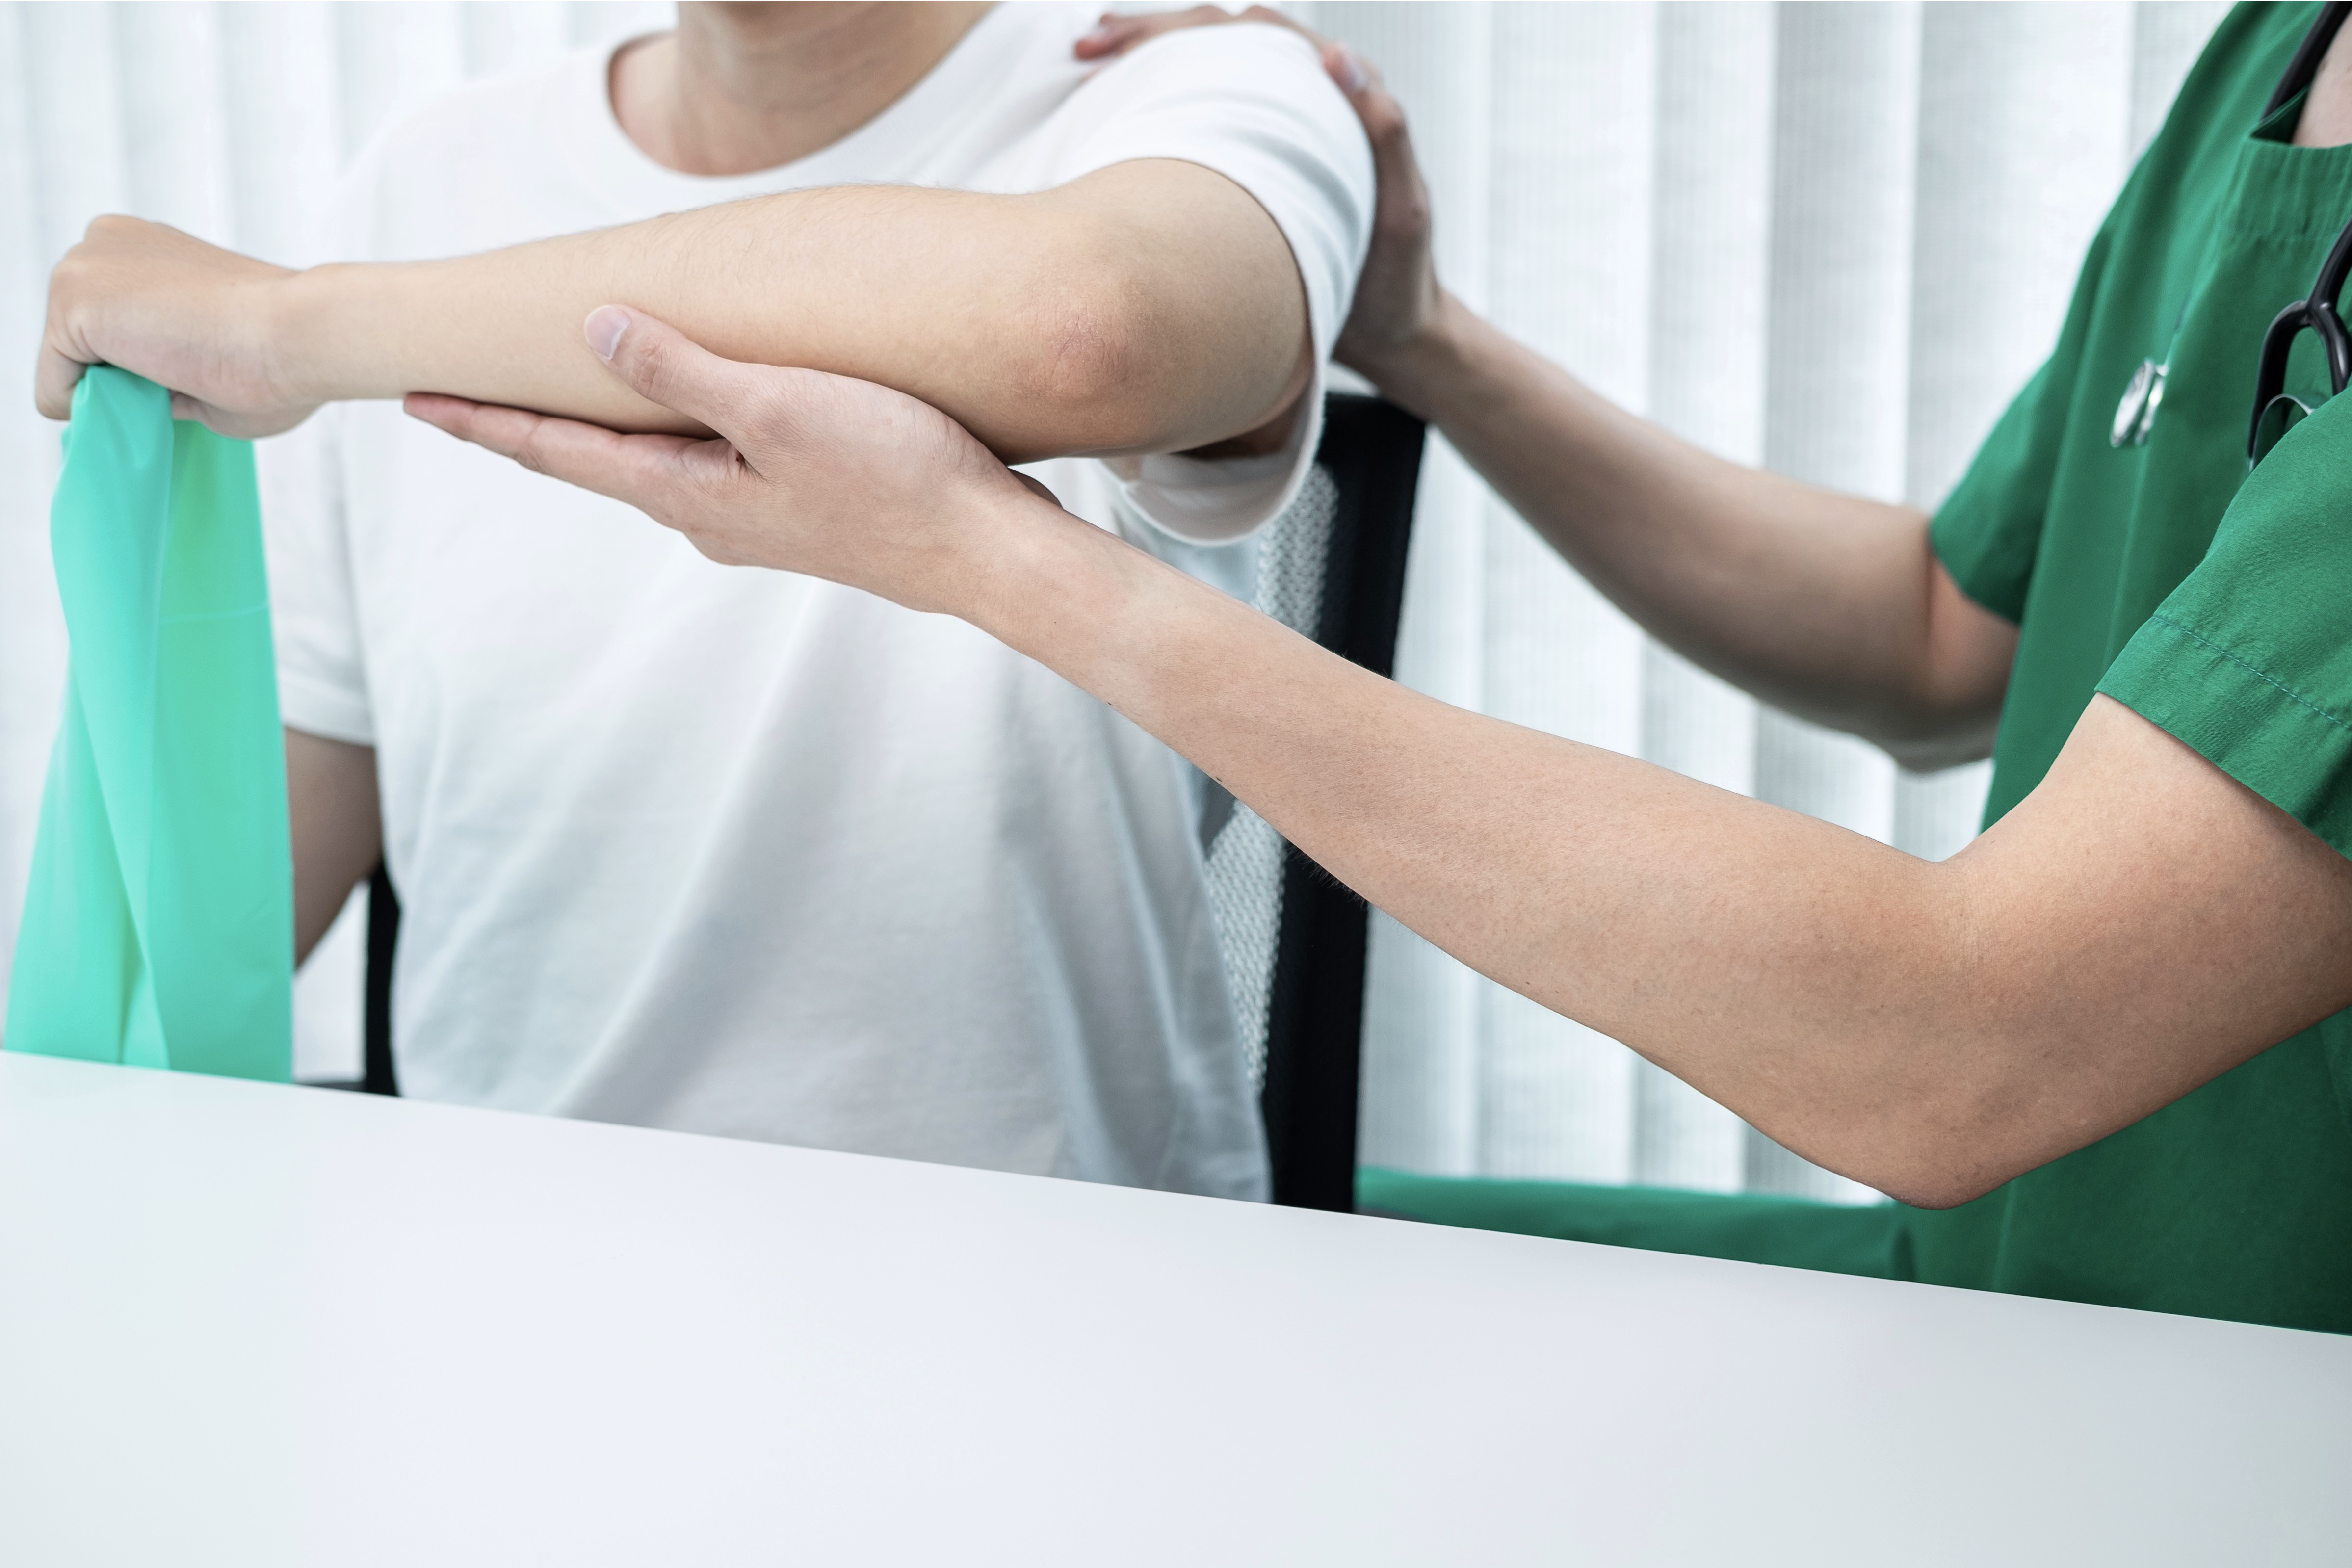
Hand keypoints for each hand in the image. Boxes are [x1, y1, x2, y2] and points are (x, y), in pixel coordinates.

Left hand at [38, 216, 317, 436]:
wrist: (303, 334)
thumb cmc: (279, 352)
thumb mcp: (203, 353)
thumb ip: (161, 366)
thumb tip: (138, 402)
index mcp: (143, 247)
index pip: (106, 323)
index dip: (144, 362)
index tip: (197, 361)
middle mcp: (106, 241)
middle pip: (78, 338)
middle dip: (121, 371)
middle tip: (191, 373)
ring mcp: (83, 266)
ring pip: (64, 362)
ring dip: (113, 388)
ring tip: (179, 375)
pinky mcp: (72, 301)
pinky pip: (54, 388)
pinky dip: (97, 408)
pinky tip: (156, 384)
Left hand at [404, 307, 1064, 616]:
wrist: (987, 553)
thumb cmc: (896, 478)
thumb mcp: (779, 408)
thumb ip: (682, 371)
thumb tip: (595, 329)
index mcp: (686, 493)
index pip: (559, 452)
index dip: (486, 422)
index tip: (420, 402)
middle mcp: (707, 516)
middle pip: (595, 463)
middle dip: (529, 429)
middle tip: (463, 400)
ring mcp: (754, 520)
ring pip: (652, 466)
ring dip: (600, 433)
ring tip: (557, 401)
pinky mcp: (799, 512)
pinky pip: (706, 466)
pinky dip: (669, 434)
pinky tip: (684, 417)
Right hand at [1076, 8, 1442, 378]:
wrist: (1393, 336)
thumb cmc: (1402, 278)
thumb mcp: (1403, 209)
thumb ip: (1385, 133)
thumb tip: (1338, 55)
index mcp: (1340, 97)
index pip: (1258, 31)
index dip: (1191, 26)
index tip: (1132, 37)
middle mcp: (1302, 106)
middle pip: (1215, 44)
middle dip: (1149, 35)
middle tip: (1088, 45)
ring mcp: (1271, 141)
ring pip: (1199, 81)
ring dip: (1143, 68)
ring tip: (1085, 66)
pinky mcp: (1250, 180)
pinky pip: (1196, 132)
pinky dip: (1153, 118)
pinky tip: (1109, 124)